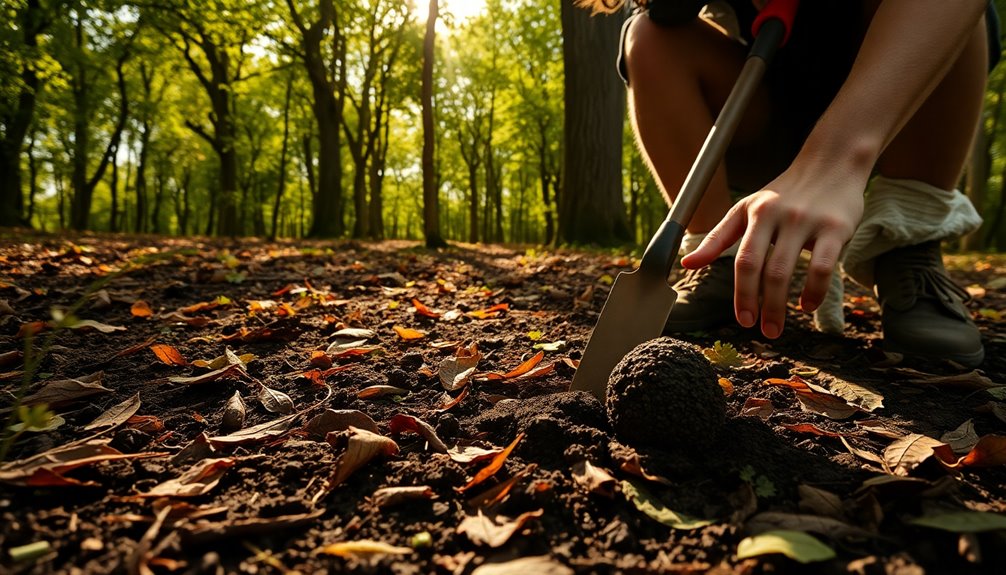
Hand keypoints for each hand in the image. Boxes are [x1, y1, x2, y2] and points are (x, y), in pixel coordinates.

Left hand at [680, 167, 864, 338]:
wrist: (831, 163)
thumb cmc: (784, 193)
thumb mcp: (746, 209)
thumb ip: (718, 238)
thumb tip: (686, 263)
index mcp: (753, 213)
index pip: (742, 259)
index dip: (741, 292)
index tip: (743, 320)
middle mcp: (778, 216)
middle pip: (762, 268)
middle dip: (759, 305)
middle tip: (761, 331)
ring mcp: (807, 221)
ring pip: (787, 270)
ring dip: (781, 305)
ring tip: (777, 327)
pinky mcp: (836, 227)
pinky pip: (823, 266)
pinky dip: (815, 291)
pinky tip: (807, 305)